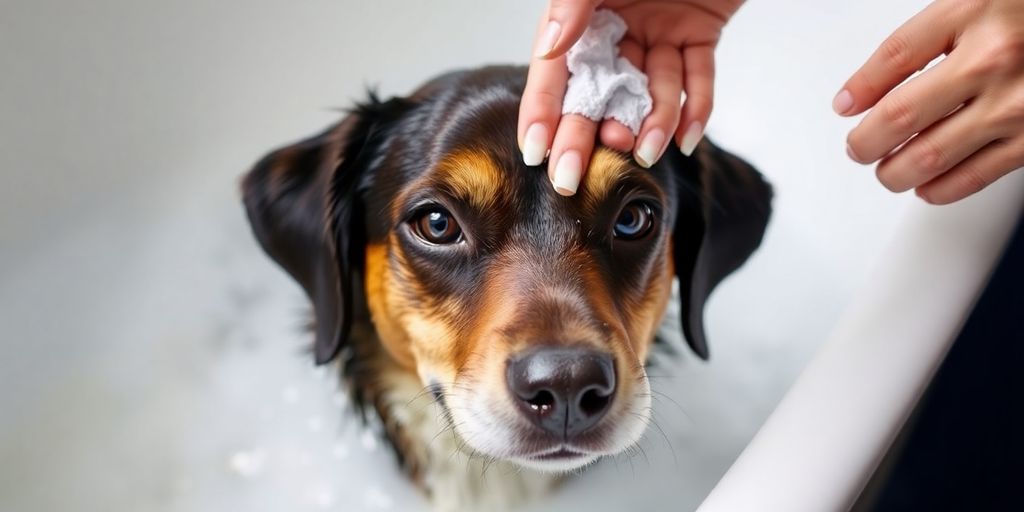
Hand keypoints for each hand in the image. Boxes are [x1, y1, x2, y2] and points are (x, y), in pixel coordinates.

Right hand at [518, 0, 742, 195]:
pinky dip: (697, 106)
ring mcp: (658, 29)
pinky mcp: (700, 33)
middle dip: (586, 133)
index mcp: (584, 6)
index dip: (542, 109)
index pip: (555, 67)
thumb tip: (547, 48)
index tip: (535, 151)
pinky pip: (697, 78)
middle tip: (574, 178)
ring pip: (650, 90)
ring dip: (649, 123)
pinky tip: (690, 137)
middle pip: (598, 89)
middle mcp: (617, 21)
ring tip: (644, 148)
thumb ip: (572, 3)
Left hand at [836, 0, 1023, 203]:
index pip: (895, 57)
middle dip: (866, 142)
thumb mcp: (981, 0)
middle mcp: (995, 60)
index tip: (845, 106)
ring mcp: (1019, 104)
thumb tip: (865, 88)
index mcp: (977, 11)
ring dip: (895, 171)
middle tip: (859, 148)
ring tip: (886, 170)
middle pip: (900, 115)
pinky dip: (938, 188)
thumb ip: (929, 37)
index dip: (859, 88)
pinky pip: (975, 175)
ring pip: (929, 155)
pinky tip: (925, 186)